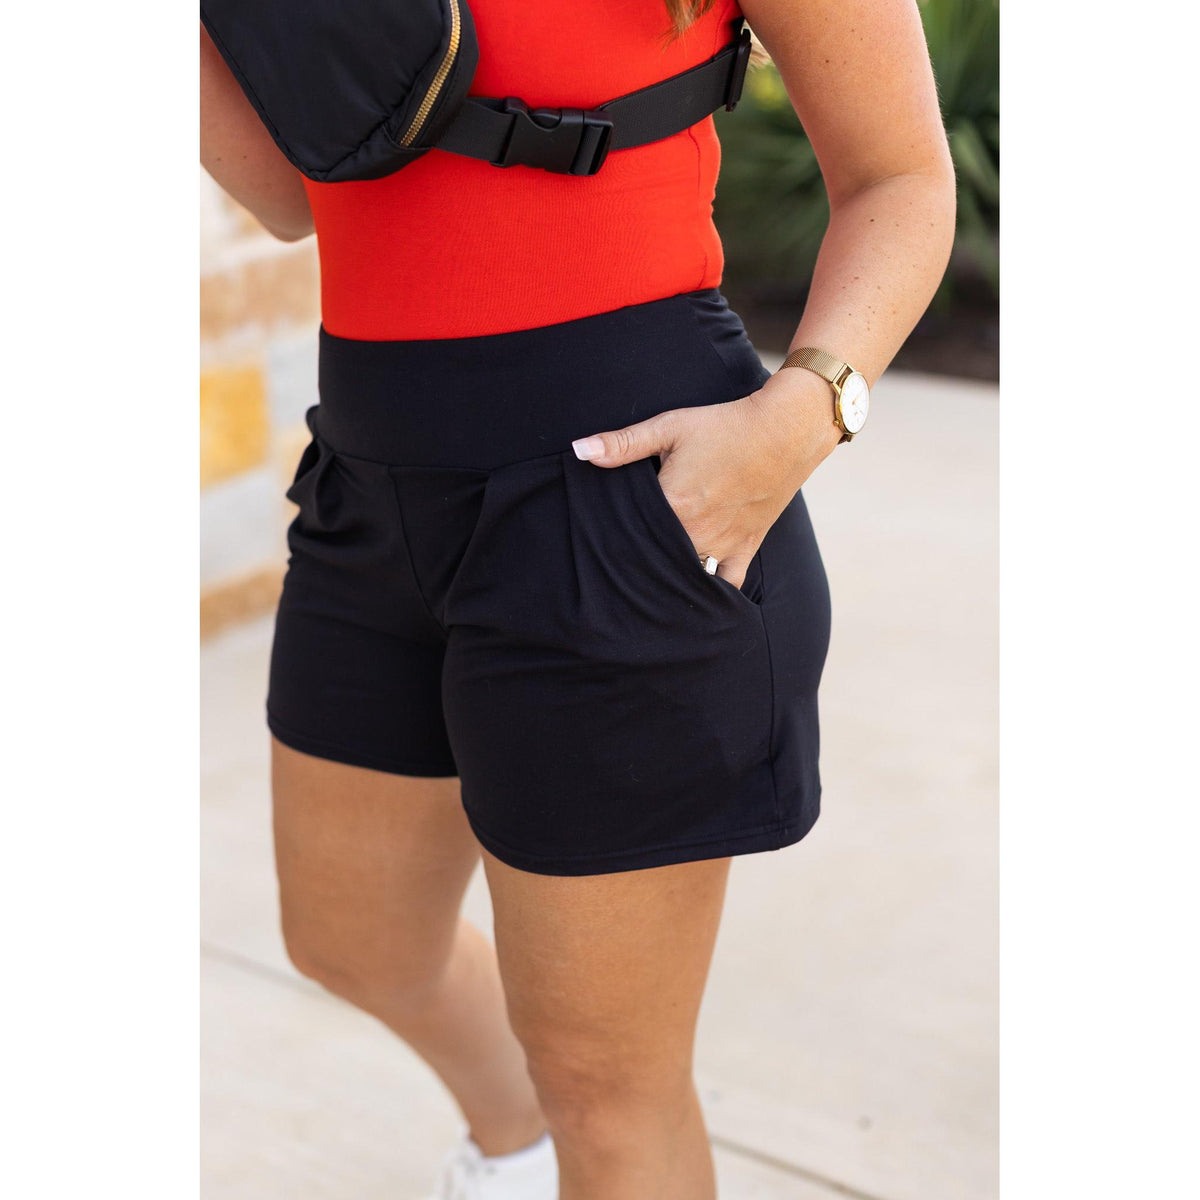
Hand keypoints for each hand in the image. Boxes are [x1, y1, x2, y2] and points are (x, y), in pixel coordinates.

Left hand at [571, 368, 844, 588]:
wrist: (785, 430)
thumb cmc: (725, 425)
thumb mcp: (669, 427)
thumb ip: (622, 444)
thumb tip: (580, 450)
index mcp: (673, 505)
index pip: (630, 536)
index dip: (611, 543)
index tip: (596, 548)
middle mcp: (696, 533)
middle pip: (655, 562)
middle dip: (636, 567)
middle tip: (617, 573)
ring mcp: (723, 544)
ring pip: (687, 576)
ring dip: (668, 581)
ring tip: (648, 585)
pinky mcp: (745, 547)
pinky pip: (727, 585)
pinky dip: (711, 594)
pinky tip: (694, 601)